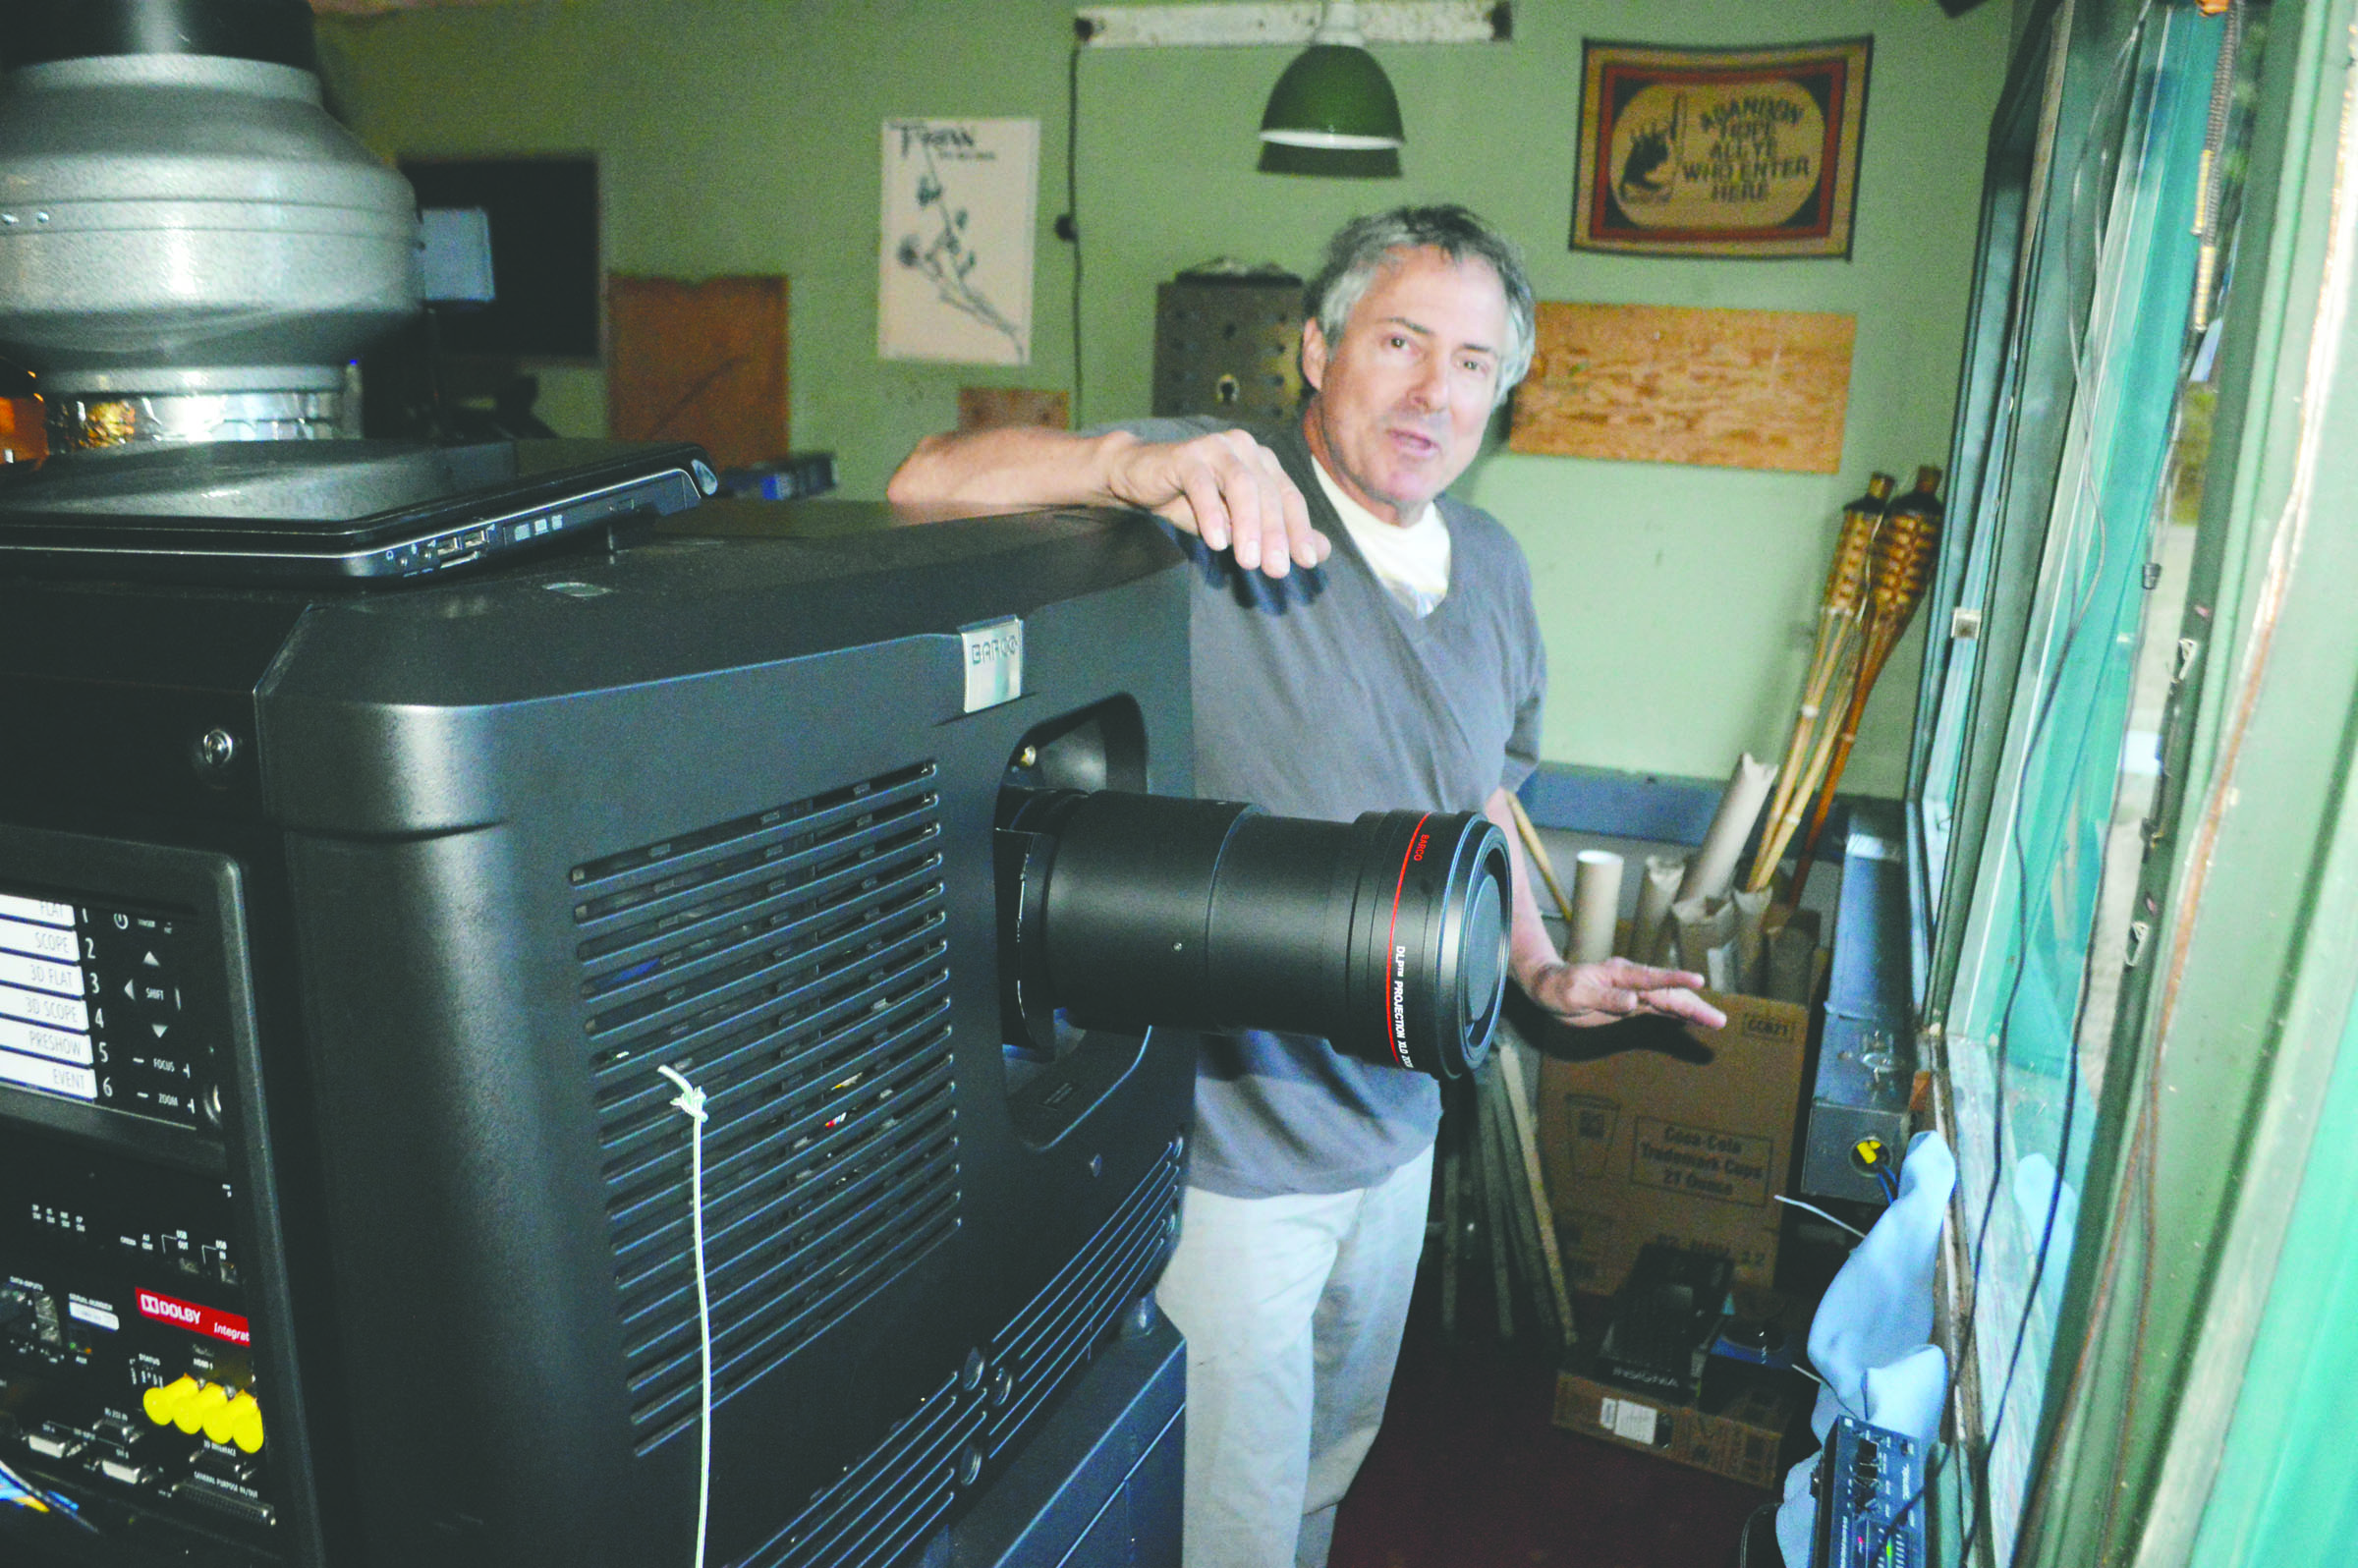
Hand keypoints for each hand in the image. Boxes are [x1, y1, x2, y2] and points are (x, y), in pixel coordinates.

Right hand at [1101, 429, 1329, 578]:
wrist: (1141, 478)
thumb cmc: (1192, 501)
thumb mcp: (1237, 524)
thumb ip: (1278, 534)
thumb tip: (1320, 553)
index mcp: (1263, 463)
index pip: (1290, 497)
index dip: (1300, 529)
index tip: (1306, 562)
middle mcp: (1246, 449)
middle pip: (1269, 493)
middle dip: (1275, 534)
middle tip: (1276, 570)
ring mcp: (1216, 447)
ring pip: (1241, 485)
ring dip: (1248, 525)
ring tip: (1248, 561)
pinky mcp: (1186, 454)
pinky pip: (1203, 484)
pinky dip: (1212, 514)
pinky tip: (1215, 542)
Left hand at [1519, 957, 1726, 1030]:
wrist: (1548, 986)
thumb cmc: (1559, 988)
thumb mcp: (1577, 994)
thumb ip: (1606, 997)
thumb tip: (1634, 1002)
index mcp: (1621, 974)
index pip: (1652, 978)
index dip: (1675, 980)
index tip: (1698, 981)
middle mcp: (1632, 981)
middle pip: (1669, 992)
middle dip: (1695, 1004)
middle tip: (1719, 1020)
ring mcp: (1634, 991)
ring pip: (1668, 1000)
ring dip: (1692, 1010)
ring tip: (1716, 1021)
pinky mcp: (1632, 1004)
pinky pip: (1658, 1008)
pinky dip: (1677, 1013)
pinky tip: (1691, 1019)